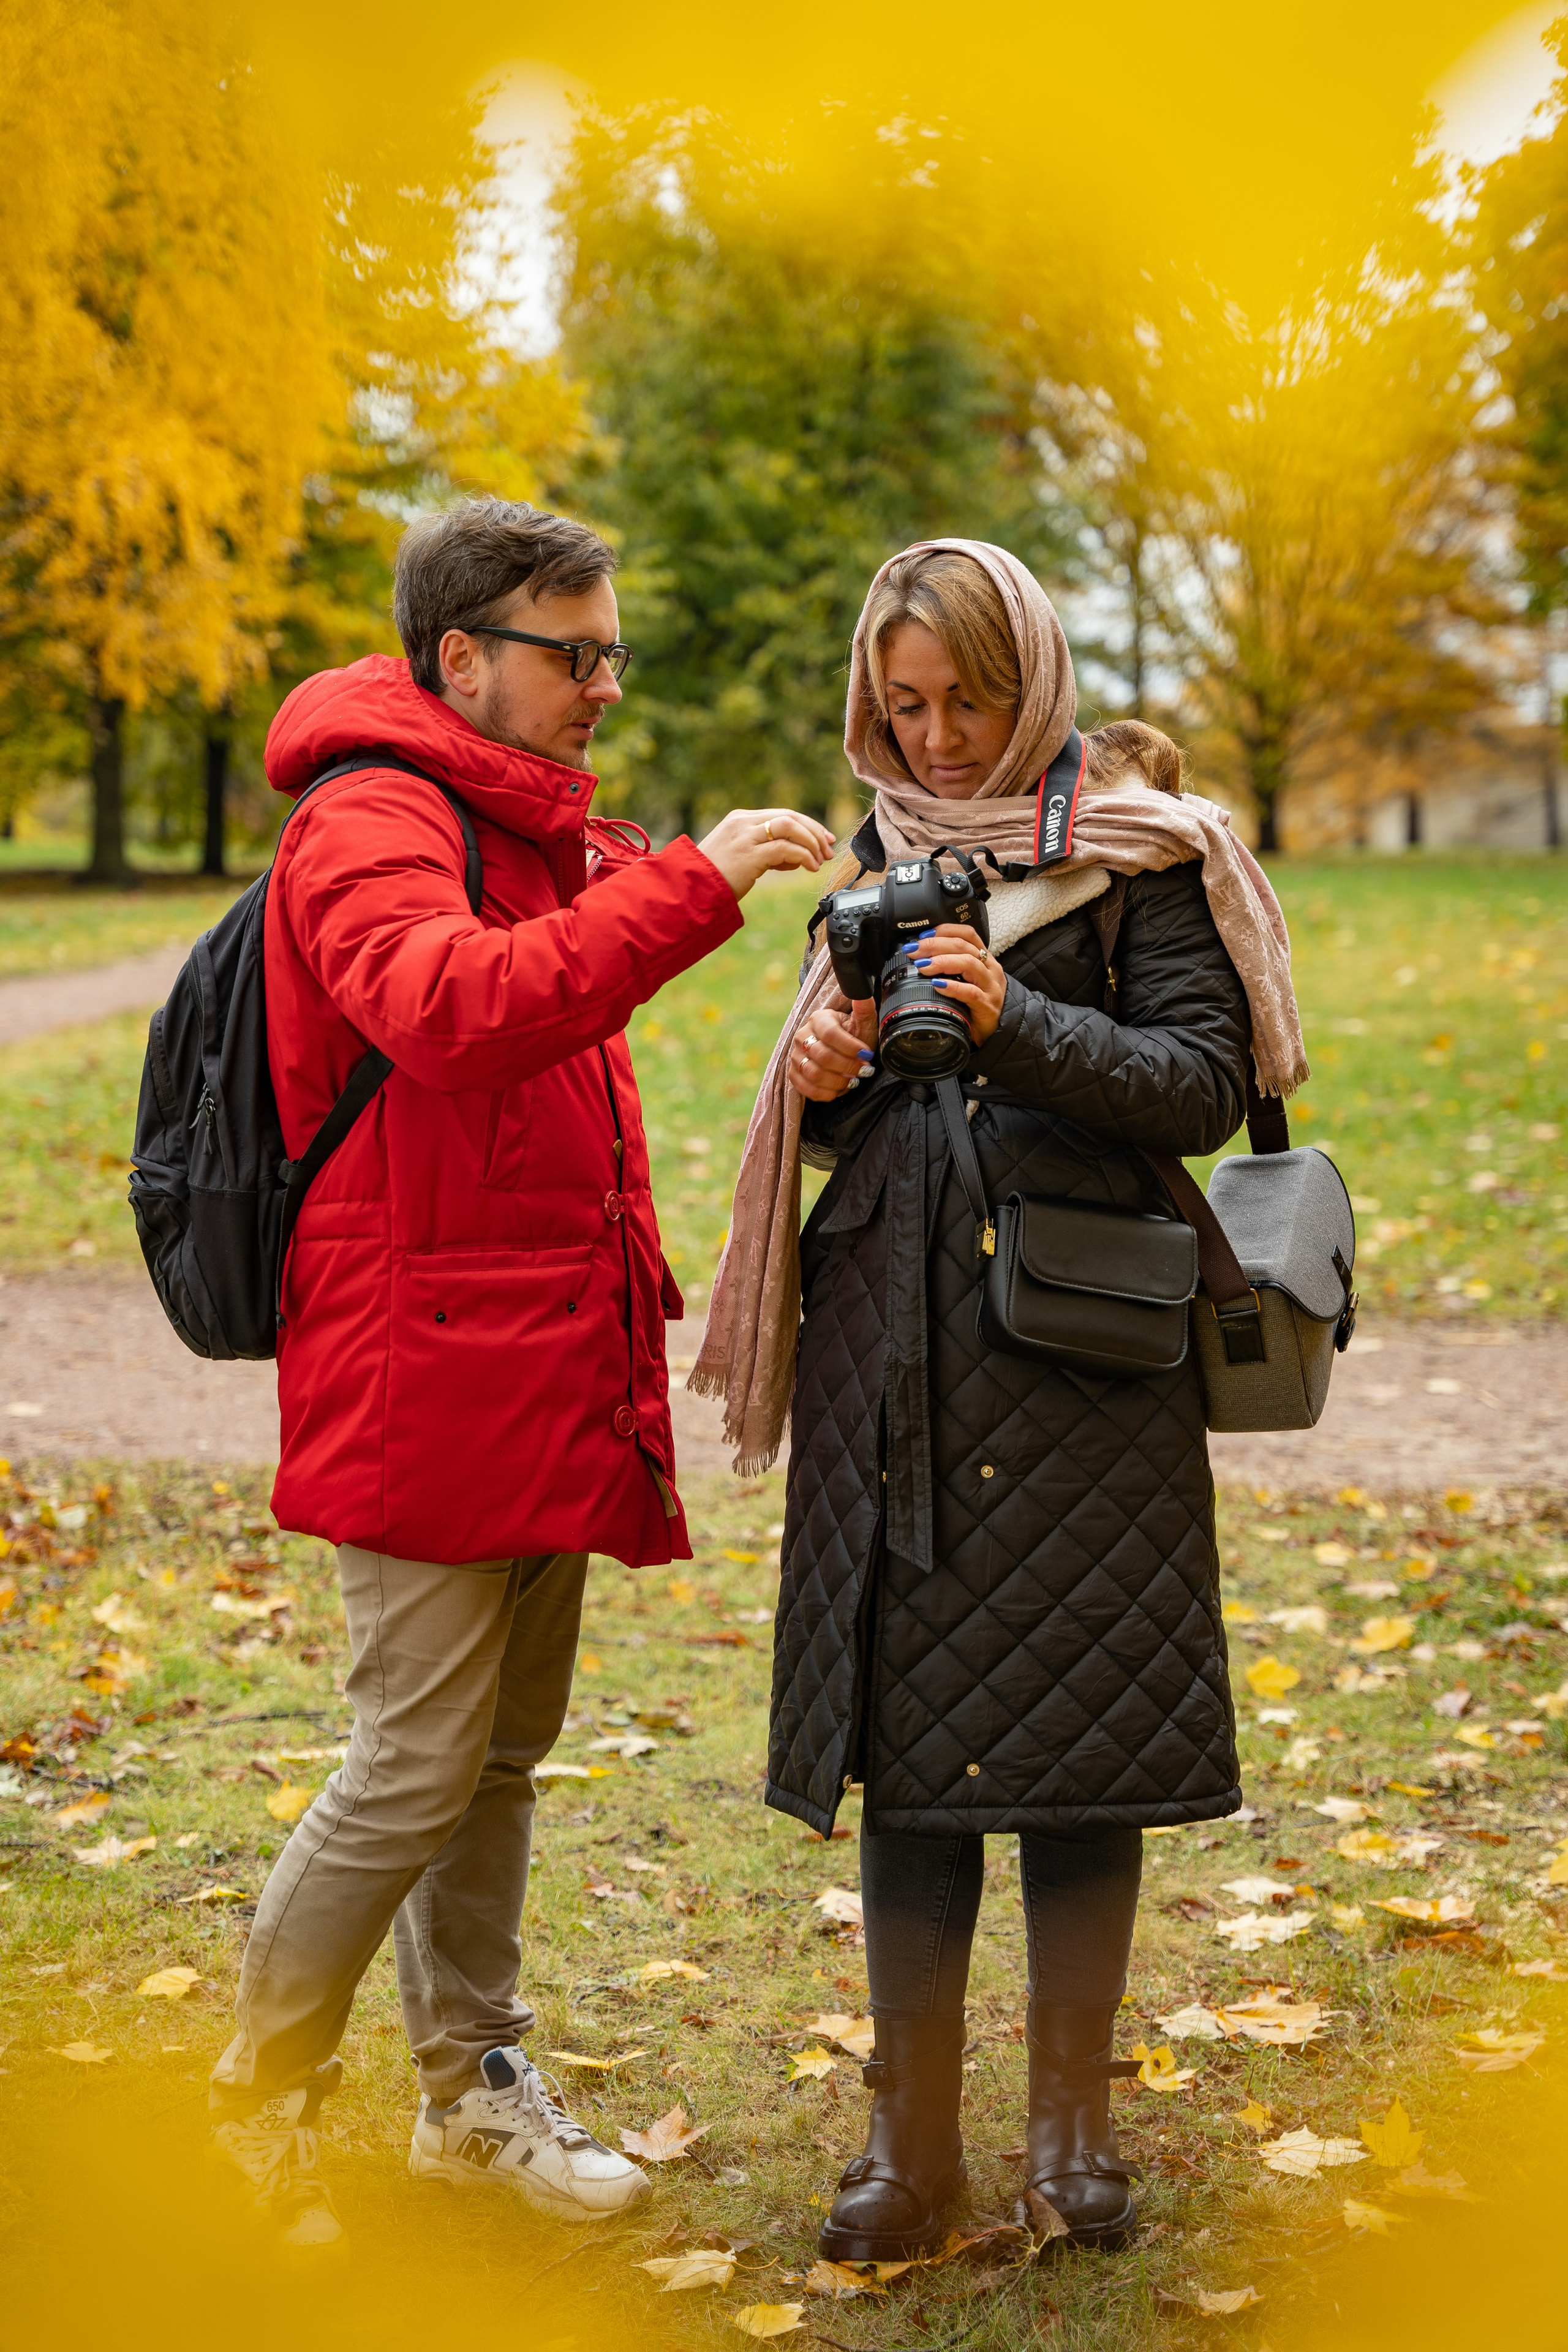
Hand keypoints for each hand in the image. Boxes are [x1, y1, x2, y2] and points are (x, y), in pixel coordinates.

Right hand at [697, 807, 835, 900]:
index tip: (822, 838)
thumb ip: (764, 852)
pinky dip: (803, 856)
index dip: (806, 825)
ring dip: (811, 841)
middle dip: (814, 831)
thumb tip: (794, 858)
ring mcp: (745, 837)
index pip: (781, 814)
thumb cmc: (713, 878)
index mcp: (740, 820)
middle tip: (828, 847)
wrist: (690, 889)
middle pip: (789, 816)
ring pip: (789, 826)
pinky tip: (810, 867)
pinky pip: (786, 848)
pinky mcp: (749, 854)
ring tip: (820, 859)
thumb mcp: (739, 857)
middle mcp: (743, 823)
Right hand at [787, 1000, 876, 1102]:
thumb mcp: (863, 1021)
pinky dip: (826, 1093)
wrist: (841, 1051)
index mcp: (819, 1019)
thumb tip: (863, 989)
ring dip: (838, 1082)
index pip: (831, 1034)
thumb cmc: (854, 1036)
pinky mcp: (794, 1073)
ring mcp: (796, 1056)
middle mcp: (803, 1036)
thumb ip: (863, 1007)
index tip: (867, 1055)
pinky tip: (839, 1089)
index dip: (850, 1047)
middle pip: (823, 1056)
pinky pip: (806, 1089)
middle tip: (864, 1071)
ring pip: (814, 1074)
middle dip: (848, 1067)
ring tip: (853, 1080)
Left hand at [902, 923, 1006, 1044]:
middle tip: (915, 950)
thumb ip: (950, 967)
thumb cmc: (977, 1003)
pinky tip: (938, 986)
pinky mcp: (988, 1005)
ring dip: (942, 962)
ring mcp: (990, 986)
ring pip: (969, 964)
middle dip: (935, 945)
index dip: (944, 930)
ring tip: (923, 966)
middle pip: (963, 946)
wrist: (997, 1029)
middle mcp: (989, 968)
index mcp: (984, 958)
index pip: (967, 934)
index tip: (923, 935)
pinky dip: (953, 987)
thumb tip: (920, 958)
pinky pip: (971, 992)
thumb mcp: (966, 980)